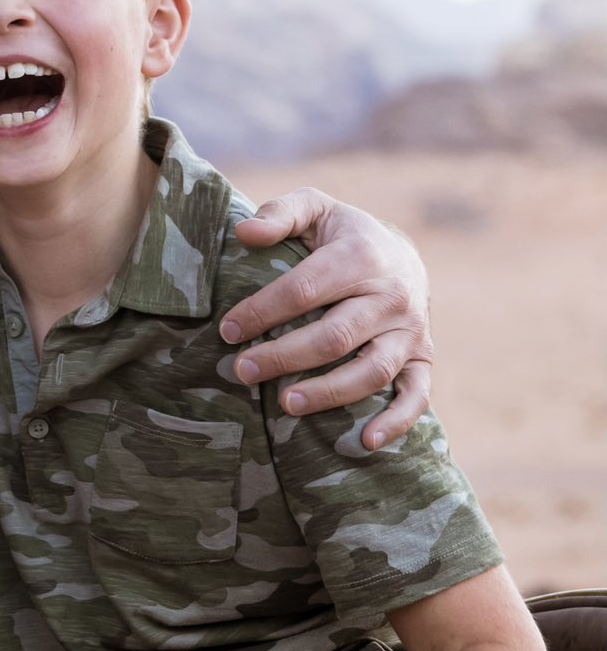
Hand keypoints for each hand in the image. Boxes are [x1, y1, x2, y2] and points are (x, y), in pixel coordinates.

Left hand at [222, 189, 432, 447]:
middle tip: (241, 370)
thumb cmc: (342, 234)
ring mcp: (412, 331)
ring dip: (329, 393)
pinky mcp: (424, 358)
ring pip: (371, 370)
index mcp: (361, 256)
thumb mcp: (313, 208)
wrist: (401, 252)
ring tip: (285, 404)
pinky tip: (365, 442)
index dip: (262, 311)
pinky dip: (396, 422)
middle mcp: (392, 296)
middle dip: (284, 356)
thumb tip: (244, 233)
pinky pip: (417, 396)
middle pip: (334, 336)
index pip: (304, 289)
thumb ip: (279, 214)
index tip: (227, 329)